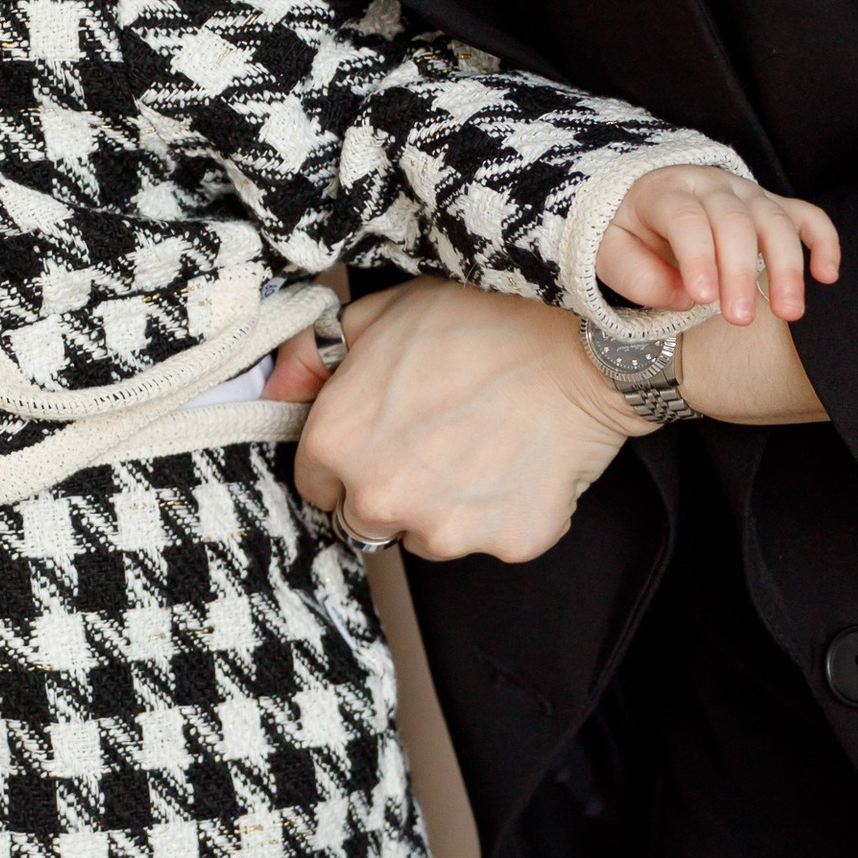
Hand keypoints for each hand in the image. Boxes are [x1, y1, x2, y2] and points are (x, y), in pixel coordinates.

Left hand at [293, 280, 646, 563]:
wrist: (581, 342)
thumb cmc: (483, 319)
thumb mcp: (381, 315)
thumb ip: (314, 357)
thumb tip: (277, 391)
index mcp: (337, 442)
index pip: (317, 486)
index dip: (349, 462)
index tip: (381, 441)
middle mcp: (380, 495)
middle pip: (367, 522)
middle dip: (392, 491)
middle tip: (437, 442)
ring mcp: (444, 527)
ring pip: (426, 538)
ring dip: (444, 507)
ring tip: (482, 446)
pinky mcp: (504, 542)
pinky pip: (491, 539)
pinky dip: (503, 512)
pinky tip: (519, 462)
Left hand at [596, 165, 840, 322]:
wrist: (641, 201)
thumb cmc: (629, 233)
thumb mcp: (610, 254)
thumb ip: (639, 276)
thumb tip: (687, 297)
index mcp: (665, 192)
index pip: (686, 219)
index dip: (697, 257)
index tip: (701, 298)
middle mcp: (710, 185)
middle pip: (734, 221)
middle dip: (740, 271)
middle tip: (739, 318)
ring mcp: (746, 192)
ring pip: (775, 220)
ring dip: (786, 266)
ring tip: (789, 312)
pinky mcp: (770, 206)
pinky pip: (806, 215)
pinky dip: (823, 241)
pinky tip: (827, 275)